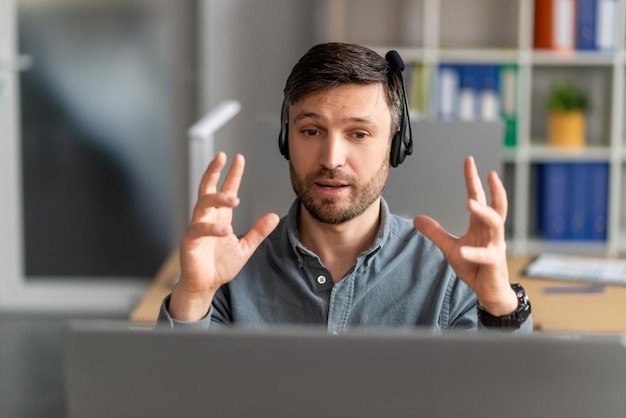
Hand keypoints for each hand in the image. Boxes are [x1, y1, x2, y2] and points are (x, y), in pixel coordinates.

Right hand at [169, 152, 279, 320]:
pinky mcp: (189, 240)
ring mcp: (196, 227)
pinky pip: (199, 229)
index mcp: (220, 217)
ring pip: (203, 204)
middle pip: (208, 188)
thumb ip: (258, 232)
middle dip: (214, 171)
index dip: (232, 174)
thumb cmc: (220, 266)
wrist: (205, 286)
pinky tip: (226, 230)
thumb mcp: (245, 248)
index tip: (239, 158)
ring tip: (233, 198)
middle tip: (223, 157)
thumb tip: (274, 216)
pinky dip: (212, 229)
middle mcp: (207, 218)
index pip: (226, 190)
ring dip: (218, 199)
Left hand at [413, 156, 516, 315]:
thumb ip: (435, 232)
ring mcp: (495, 246)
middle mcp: (491, 231)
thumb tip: (417, 218)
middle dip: (492, 188)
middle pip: (495, 205)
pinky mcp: (494, 262)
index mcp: (480, 225)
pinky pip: (485, 255)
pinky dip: (474, 252)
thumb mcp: (450, 247)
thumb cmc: (474, 267)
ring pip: (495, 224)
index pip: (478, 197)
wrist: (488, 291)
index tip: (469, 161)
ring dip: (483, 212)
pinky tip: (462, 250)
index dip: (473, 179)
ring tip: (470, 202)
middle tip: (485, 172)